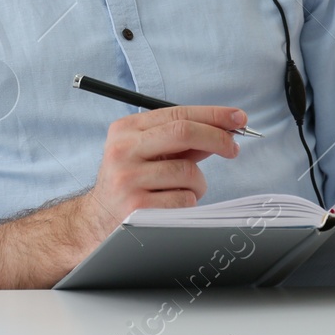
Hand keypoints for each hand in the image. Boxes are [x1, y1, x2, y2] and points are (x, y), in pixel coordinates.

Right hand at [69, 104, 243, 251]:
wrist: (96, 220)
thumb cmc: (132, 182)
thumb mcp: (149, 153)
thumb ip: (183, 140)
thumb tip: (225, 129)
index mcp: (126, 129)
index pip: (178, 114)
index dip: (213, 115)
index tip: (238, 119)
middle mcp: (123, 150)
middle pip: (183, 132)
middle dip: (217, 139)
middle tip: (234, 148)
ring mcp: (128, 179)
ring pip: (188, 172)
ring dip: (198, 184)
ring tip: (185, 191)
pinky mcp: (136, 207)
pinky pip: (184, 200)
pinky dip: (188, 203)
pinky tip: (172, 205)